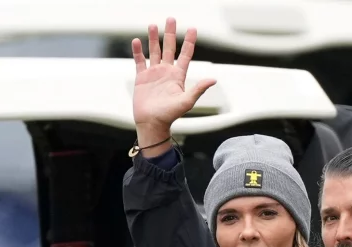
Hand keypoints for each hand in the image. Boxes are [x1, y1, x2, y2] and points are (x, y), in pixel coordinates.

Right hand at [131, 17, 215, 152]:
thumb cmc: (170, 115)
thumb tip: (213, 79)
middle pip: (169, 48)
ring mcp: (154, 74)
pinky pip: (139, 61)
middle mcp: (166, 72)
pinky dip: (137, 51)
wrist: (152, 123)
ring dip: (153, 38)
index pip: (185, 55)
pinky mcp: (141, 78)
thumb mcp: (187, 101)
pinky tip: (137, 41)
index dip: (189, 42)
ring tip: (153, 25)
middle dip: (170, 34)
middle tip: (171, 19)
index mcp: (178, 76)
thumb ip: (198, 89)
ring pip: (154, 51)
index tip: (193, 28)